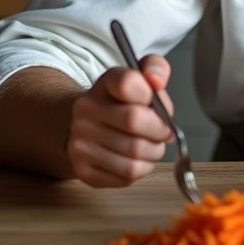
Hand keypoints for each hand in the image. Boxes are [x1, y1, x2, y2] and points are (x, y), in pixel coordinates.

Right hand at [67, 55, 174, 187]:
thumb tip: (156, 80)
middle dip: (159, 130)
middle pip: (134, 121)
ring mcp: (79, 141)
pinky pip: (126, 176)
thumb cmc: (123, 103)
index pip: (129, 82)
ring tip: (151, 146)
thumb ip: (156, 69)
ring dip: (153, 153)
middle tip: (164, 132)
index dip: (153, 96)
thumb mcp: (141, 77)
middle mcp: (84, 110)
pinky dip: (141, 169)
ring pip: (134, 155)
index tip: (155, 104)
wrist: (88, 126)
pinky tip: (136, 158)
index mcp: (104, 83)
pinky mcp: (82, 169)